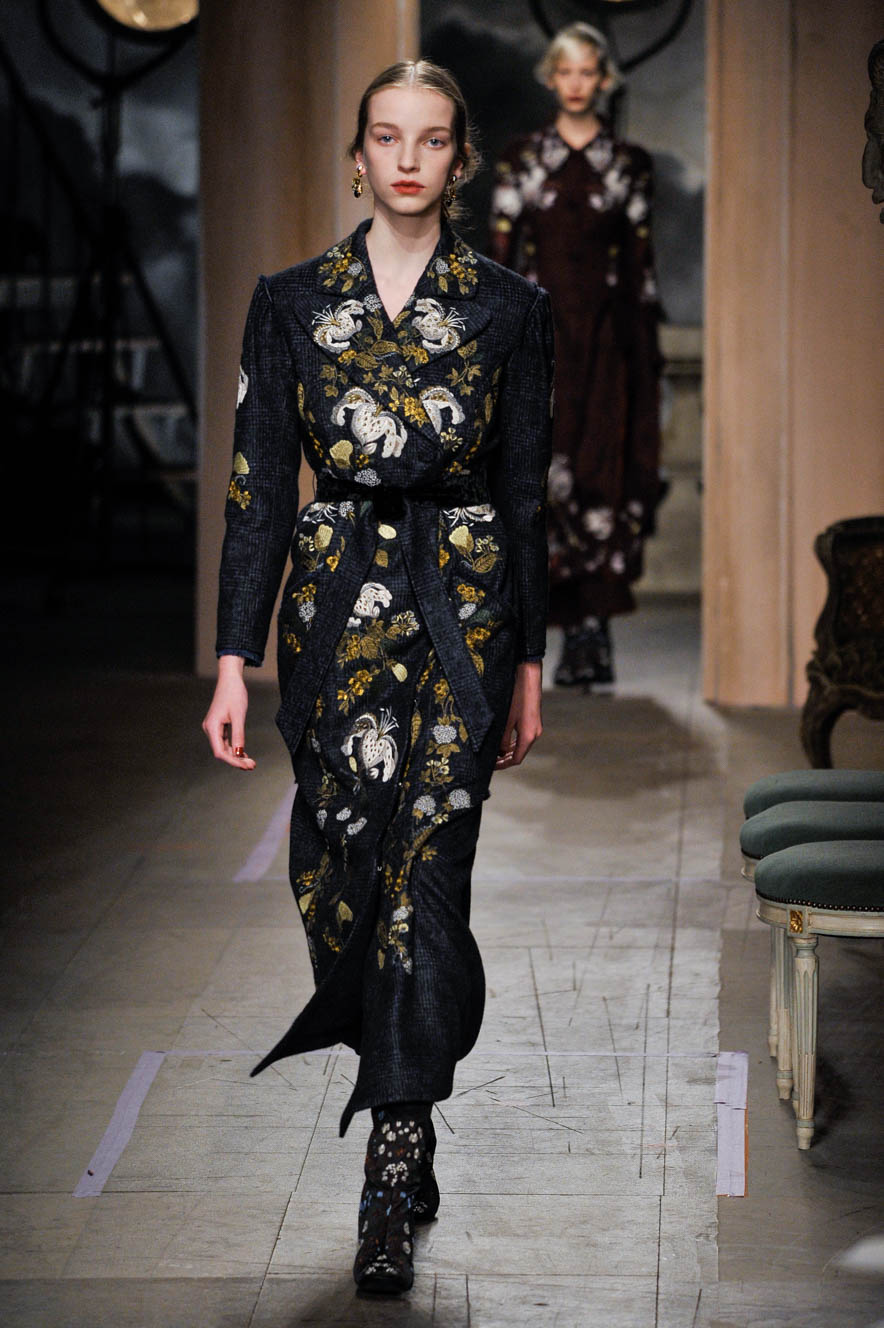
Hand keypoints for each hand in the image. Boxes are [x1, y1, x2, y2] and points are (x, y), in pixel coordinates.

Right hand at [202, 654, 256, 769]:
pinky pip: (226, 741)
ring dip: (236, 756)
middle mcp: (209, 729)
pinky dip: (235, 748)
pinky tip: (244, 754)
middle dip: (236, 760)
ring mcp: (213, 728)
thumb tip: (239, 753)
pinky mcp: (219, 726)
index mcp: (211, 727)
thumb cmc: (234, 694)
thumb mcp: (238, 715)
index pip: (220, 752)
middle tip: (252, 766)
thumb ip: (238, 735)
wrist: (230, 679)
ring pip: (224, 748)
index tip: (246, 766)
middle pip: (222, 752)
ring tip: (251, 763)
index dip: (232, 761)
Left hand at [496, 660, 542, 770]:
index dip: (503, 764)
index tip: (491, 766)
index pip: (516, 759)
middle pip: (519, 753)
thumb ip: (502, 738)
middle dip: (505, 758)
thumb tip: (498, 752)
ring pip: (521, 744)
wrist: (528, 676)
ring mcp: (535, 726)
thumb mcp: (506, 719)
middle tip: (490, 761)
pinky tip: (503, 738)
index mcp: (529, 736)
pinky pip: (523, 735)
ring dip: (508, 749)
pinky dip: (513, 740)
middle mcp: (535, 733)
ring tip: (494, 751)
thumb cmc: (517, 696)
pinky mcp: (533, 719)